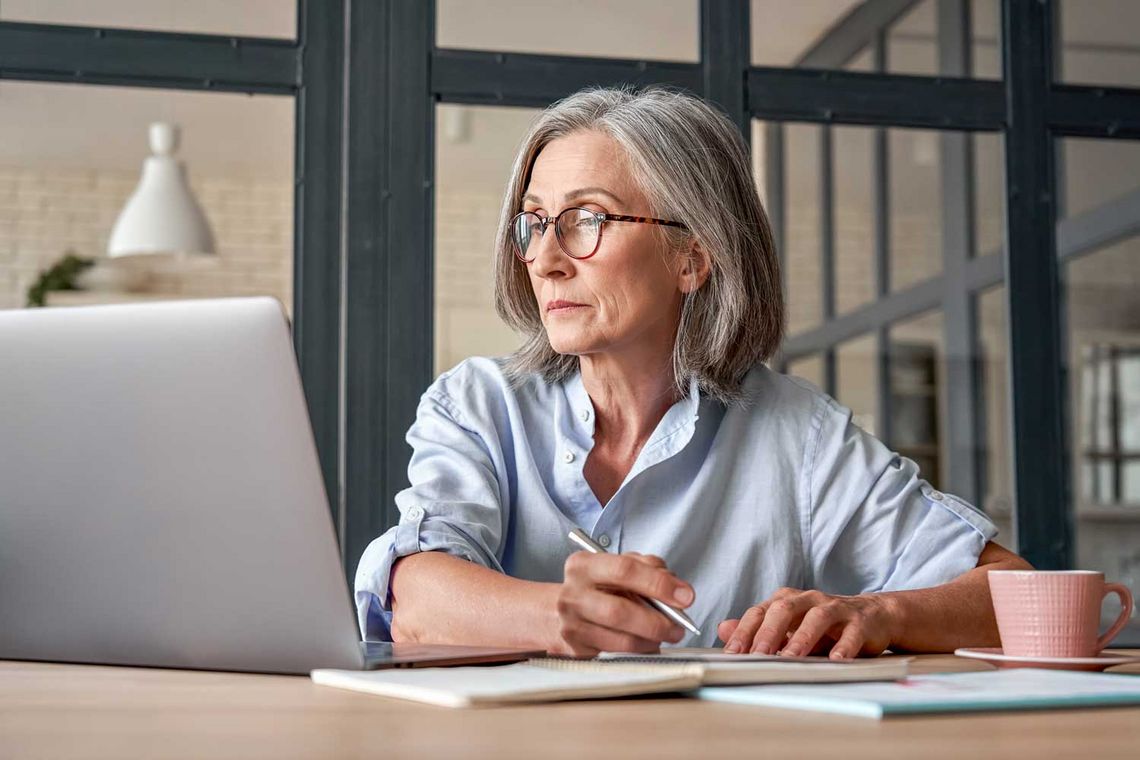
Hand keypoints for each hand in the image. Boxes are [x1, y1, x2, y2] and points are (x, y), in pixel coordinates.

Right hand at [552, 551, 693, 656]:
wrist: (548, 613)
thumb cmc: (592, 587)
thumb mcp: (613, 566)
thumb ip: (646, 567)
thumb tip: (677, 588)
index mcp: (583, 565)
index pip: (625, 570)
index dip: (658, 583)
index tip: (685, 596)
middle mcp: (572, 594)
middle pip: (620, 611)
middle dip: (657, 621)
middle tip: (679, 626)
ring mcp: (571, 625)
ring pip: (621, 640)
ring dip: (651, 640)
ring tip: (667, 635)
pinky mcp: (575, 650)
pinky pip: (616, 654)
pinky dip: (639, 650)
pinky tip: (647, 643)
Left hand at [717, 588, 896, 659]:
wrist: (874, 617)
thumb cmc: (825, 625)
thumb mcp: (790, 627)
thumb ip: (757, 629)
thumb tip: (723, 629)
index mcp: (787, 600)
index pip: (760, 612)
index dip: (744, 632)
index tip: (732, 653)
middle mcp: (809, 599)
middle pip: (784, 610)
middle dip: (768, 633)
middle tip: (756, 655)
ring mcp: (836, 609)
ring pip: (816, 618)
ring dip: (802, 638)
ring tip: (790, 658)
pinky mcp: (860, 622)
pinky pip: (851, 633)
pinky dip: (843, 646)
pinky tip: (836, 660)